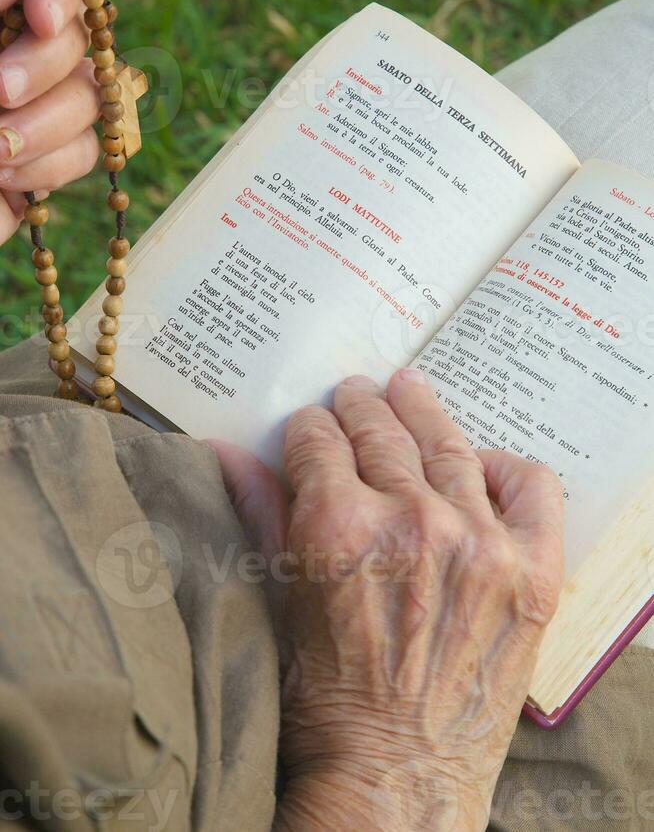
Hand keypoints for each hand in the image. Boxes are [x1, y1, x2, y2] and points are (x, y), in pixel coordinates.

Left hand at [0, 0, 99, 244]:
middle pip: (77, 41)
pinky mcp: (42, 163)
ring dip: (44, 126)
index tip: (39, 17)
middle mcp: (15, 52)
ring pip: (88, 99)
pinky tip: (1, 177)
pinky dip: (47, 166)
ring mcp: (34, 108)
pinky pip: (82, 153)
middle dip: (43, 68)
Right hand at [216, 370, 563, 831]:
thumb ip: (262, 513)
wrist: (396, 775)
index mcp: (338, 527)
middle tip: (354, 394)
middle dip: (358, 407)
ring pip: (446, 444)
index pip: (317, 440)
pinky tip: (480, 463)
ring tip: (407, 391)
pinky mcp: (530, 570)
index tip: (309, 430)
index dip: (307, 429)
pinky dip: (505, 466)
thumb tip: (226, 452)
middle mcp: (409, 520)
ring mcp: (477, 541)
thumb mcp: (281, 600)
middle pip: (379, 430)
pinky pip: (530, 486)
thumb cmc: (325, 699)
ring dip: (421, 411)